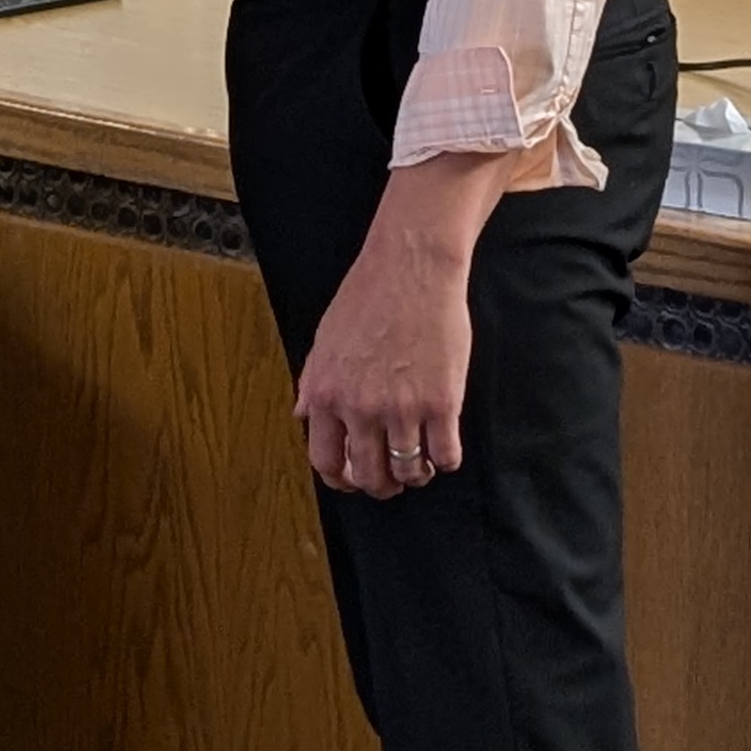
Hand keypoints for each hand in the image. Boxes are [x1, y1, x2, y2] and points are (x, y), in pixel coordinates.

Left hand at [291, 154, 509, 498]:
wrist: (412, 266)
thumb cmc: (369, 294)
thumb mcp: (325, 338)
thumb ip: (313, 382)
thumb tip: (304, 416)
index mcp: (326, 393)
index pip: (325, 462)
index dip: (341, 479)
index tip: (354, 478)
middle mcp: (360, 408)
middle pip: (370, 476)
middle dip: (382, 484)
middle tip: (392, 474)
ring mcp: (402, 409)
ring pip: (409, 472)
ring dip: (415, 473)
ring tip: (420, 459)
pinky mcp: (442, 404)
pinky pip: (446, 457)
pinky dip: (445, 458)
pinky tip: (443, 443)